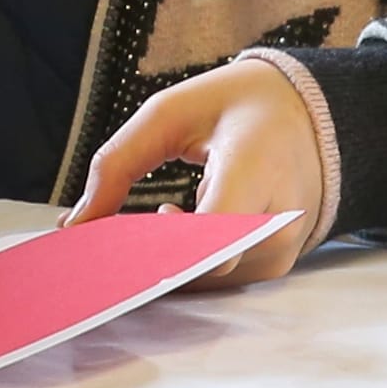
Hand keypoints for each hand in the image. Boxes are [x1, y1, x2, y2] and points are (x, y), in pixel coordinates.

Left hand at [69, 59, 335, 287]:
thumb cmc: (238, 107)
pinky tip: (175, 228)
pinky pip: (219, 279)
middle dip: (143, 255)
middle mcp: (277, 219)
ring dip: (163, 259)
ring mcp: (280, 249)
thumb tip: (73, 226)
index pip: (209, 234)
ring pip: (203, 280)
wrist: (313, 114)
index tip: (103, 245)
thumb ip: (117, 163)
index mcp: (258, 167)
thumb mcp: (170, 112)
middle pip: (197, 266)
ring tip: (149, 217)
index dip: (154, 249)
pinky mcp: (275, 265)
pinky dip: (187, 262)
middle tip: (105, 234)